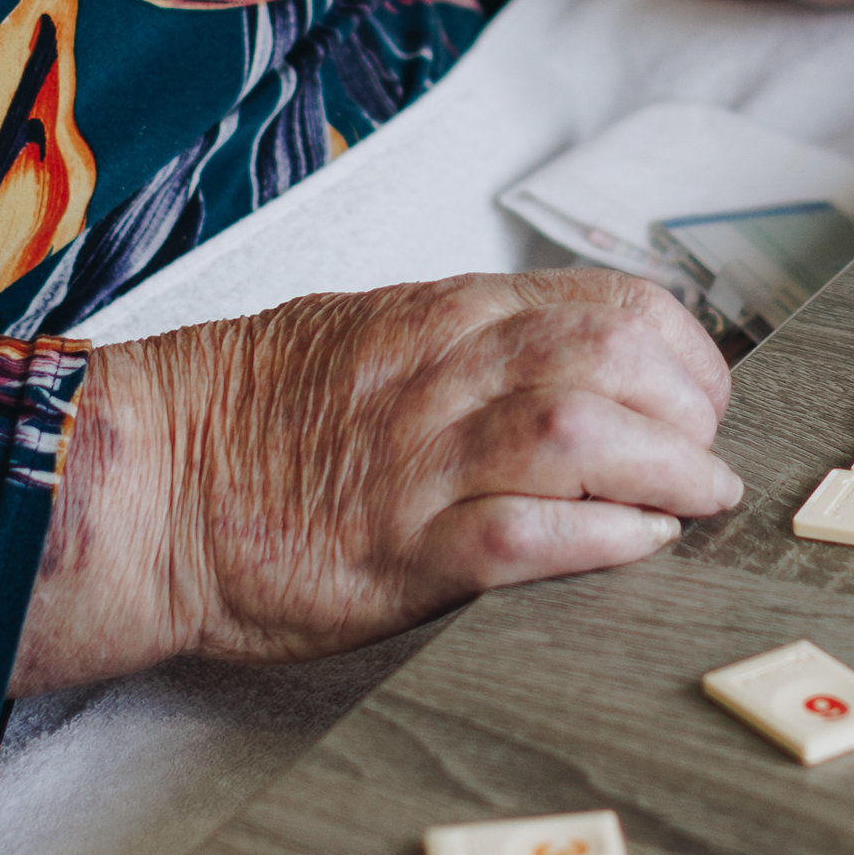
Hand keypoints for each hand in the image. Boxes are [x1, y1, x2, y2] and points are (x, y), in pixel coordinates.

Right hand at [13, 272, 738, 687]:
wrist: (146, 478)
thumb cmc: (250, 416)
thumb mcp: (373, 337)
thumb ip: (468, 344)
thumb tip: (569, 364)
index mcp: (448, 316)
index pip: (612, 306)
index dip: (683, 356)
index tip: (699, 401)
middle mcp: (448, 373)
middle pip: (618, 359)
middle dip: (692, 413)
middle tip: (707, 463)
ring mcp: (425, 459)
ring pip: (588, 431)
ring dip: (668, 473)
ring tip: (695, 507)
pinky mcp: (401, 548)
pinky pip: (527, 531)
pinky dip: (601, 537)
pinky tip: (635, 548)